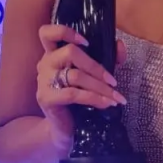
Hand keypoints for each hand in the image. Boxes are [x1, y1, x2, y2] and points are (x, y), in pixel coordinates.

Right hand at [35, 25, 127, 156]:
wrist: (63, 130)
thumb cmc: (78, 100)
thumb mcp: (93, 76)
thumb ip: (107, 58)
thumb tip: (120, 45)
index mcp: (53, 55)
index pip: (47, 33)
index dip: (65, 32)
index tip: (87, 42)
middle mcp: (45, 64)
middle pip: (69, 52)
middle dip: (96, 67)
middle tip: (113, 81)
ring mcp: (43, 81)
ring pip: (75, 75)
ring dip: (100, 86)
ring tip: (115, 97)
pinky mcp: (46, 98)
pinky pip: (73, 94)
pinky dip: (94, 98)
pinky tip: (107, 104)